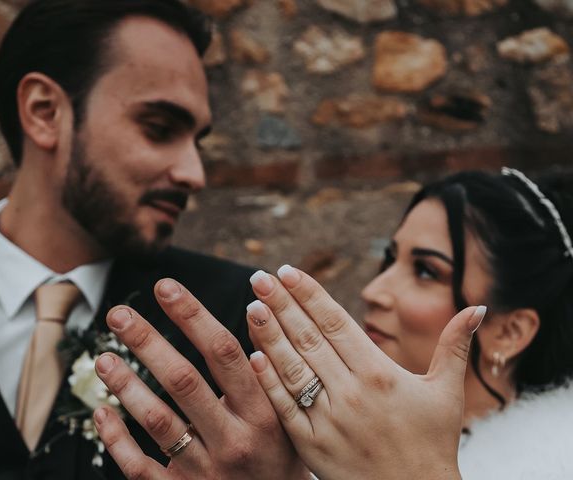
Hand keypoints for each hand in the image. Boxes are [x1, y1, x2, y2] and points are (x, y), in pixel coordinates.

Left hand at [93, 278, 309, 479]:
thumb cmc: (280, 451)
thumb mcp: (287, 408)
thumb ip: (268, 360)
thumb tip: (256, 307)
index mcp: (261, 411)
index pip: (222, 353)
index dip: (192, 315)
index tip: (165, 287)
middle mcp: (233, 439)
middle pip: (183, 381)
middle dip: (148, 342)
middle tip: (118, 314)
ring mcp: (206, 471)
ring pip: (158, 422)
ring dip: (126, 386)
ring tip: (103, 357)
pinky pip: (140, 469)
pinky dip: (117, 439)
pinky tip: (102, 412)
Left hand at [247, 266, 485, 479]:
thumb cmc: (432, 443)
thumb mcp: (447, 392)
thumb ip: (455, 346)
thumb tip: (477, 307)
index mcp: (379, 373)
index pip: (335, 321)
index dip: (309, 294)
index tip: (287, 271)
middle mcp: (351, 392)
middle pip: (308, 338)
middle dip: (281, 303)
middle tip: (259, 276)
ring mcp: (329, 419)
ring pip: (292, 367)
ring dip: (268, 334)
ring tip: (253, 305)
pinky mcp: (312, 445)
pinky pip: (284, 406)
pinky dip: (267, 380)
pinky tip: (253, 355)